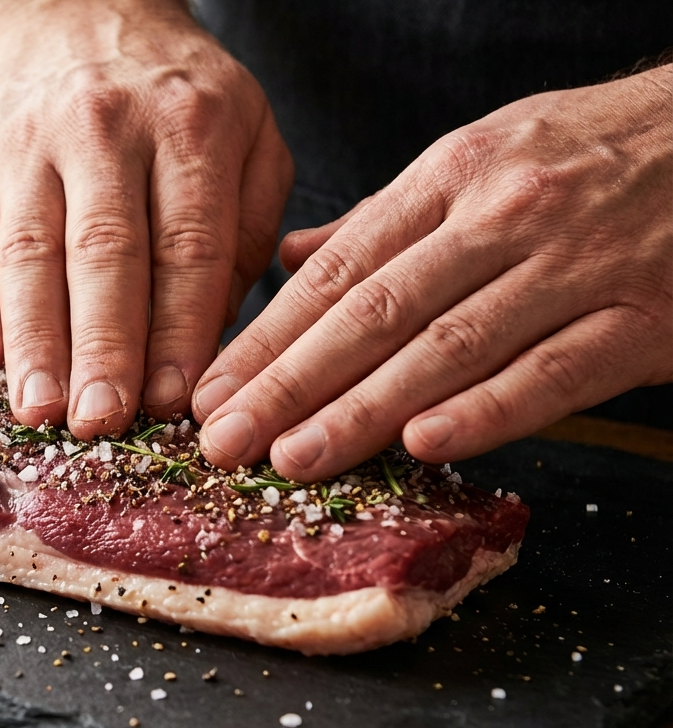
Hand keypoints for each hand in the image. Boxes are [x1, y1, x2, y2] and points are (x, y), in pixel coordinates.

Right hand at [0, 0, 291, 438]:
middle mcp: (104, 129)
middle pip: (102, 253)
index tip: (172, 400)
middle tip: (100, 423)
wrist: (77, 10)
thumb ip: (242, 231)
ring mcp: (27, 143)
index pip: (184, 243)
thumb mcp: (248, 137)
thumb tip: (209, 339)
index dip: (177, 328)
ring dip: (32, 342)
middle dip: (102, 348)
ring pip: (28, 254)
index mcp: (189, 124)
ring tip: (38, 412)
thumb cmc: (177, 98)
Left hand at [193, 64, 672, 479]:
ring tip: (295, 458)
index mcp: (450, 177)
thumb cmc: (588, 153)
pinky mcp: (642, 319)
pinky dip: (486, 410)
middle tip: (227, 441)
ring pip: (449, 347)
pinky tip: (422, 445)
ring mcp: (574, 267)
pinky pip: (553, 373)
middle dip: (290, 383)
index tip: (213, 391)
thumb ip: (383, 221)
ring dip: (364, 410)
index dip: (268, 336)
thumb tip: (288, 260)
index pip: (338, 269)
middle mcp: (501, 217)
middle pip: (375, 312)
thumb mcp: (479, 158)